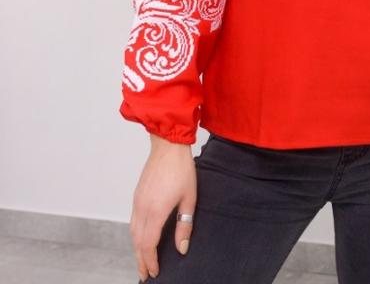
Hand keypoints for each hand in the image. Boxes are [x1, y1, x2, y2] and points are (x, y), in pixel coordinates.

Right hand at [130, 133, 196, 280]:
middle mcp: (142, 209)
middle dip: (141, 260)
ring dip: (137, 249)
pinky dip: (135, 235)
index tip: (154, 272)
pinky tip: (141, 238)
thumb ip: (184, 225)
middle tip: (146, 274)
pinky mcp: (137, 195)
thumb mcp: (189, 198)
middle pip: (137, 242)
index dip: (151, 261)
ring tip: (143, 260)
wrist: (168, 146)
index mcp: (155, 211)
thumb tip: (182, 248)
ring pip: (132, 232)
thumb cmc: (182, 169)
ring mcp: (137, 202)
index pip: (149, 244)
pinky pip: (132, 221)